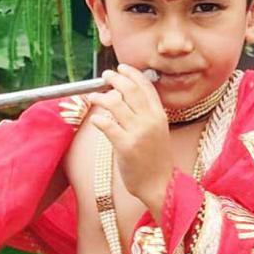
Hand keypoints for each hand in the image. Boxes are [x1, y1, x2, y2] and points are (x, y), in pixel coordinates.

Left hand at [87, 64, 173, 202]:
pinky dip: (99, 119)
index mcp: (160, 115)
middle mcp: (151, 120)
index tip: (121, 68)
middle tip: (105, 76)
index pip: (146, 87)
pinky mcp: (126, 146)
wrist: (160, 185)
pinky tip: (95, 119)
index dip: (132, 74)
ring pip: (116, 104)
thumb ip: (147, 114)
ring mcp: (139, 133)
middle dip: (115, 79)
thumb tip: (125, 97)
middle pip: (130, 90)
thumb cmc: (156, 160)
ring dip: (101, 97)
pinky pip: (108, 125)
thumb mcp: (159, 131)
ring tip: (93, 96)